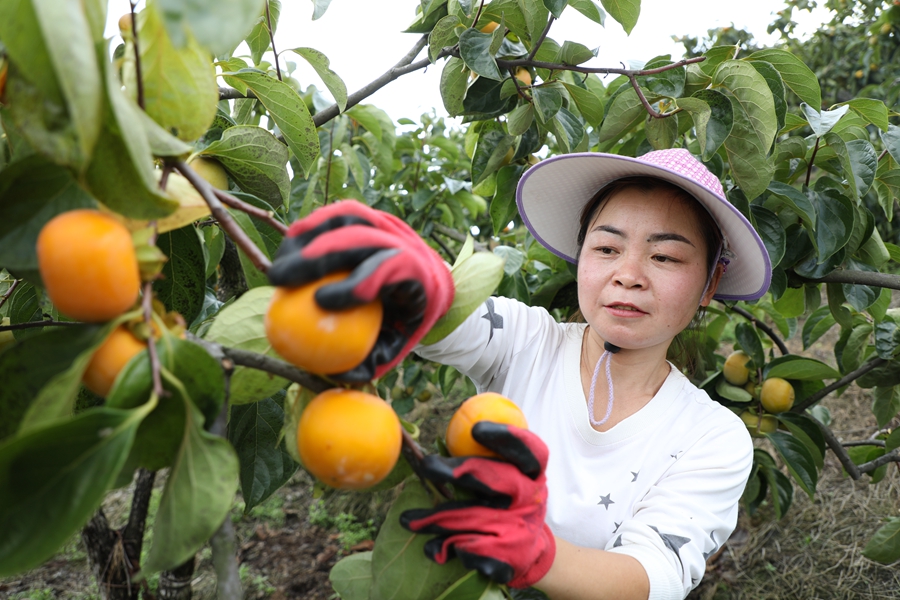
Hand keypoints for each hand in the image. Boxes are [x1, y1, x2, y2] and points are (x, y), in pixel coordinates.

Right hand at [267, 201, 453, 380]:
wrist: (430, 285)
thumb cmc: (404, 321)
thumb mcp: (397, 345)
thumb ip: (372, 359)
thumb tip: (340, 377)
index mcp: (417, 272)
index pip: (387, 270)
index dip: (355, 284)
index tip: (320, 302)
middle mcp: (403, 239)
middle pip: (358, 237)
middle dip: (315, 256)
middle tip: (278, 280)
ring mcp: (387, 222)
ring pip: (345, 217)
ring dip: (304, 238)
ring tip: (276, 264)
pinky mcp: (370, 214)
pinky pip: (335, 215)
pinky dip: (308, 229)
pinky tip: (283, 252)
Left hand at [400, 422, 554, 588]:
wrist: (531, 553)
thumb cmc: (510, 504)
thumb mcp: (512, 478)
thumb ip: (488, 460)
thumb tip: (439, 442)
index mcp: (534, 475)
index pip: (528, 451)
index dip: (505, 438)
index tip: (476, 430)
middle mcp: (530, 500)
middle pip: (495, 481)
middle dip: (458, 471)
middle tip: (427, 466)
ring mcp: (520, 531)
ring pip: (472, 519)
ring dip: (436, 519)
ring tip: (408, 519)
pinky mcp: (507, 559)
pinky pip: (470, 551)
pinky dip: (447, 548)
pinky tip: (432, 547)